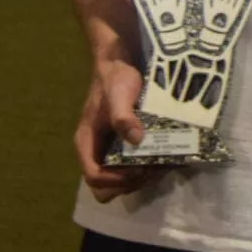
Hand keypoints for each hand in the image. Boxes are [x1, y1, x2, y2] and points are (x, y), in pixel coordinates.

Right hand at [74, 57, 157, 201]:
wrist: (122, 64)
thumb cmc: (115, 80)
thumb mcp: (118, 95)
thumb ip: (123, 117)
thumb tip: (136, 140)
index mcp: (87, 143)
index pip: (93, 176)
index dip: (114, 180)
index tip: (137, 170)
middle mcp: (96, 151)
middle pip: (105, 187)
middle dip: (129, 183)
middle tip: (152, 169)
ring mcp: (110, 150)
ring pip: (120, 181)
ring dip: (140, 179)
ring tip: (161, 164)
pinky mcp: (124, 147)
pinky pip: (131, 168)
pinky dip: (146, 169)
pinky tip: (164, 157)